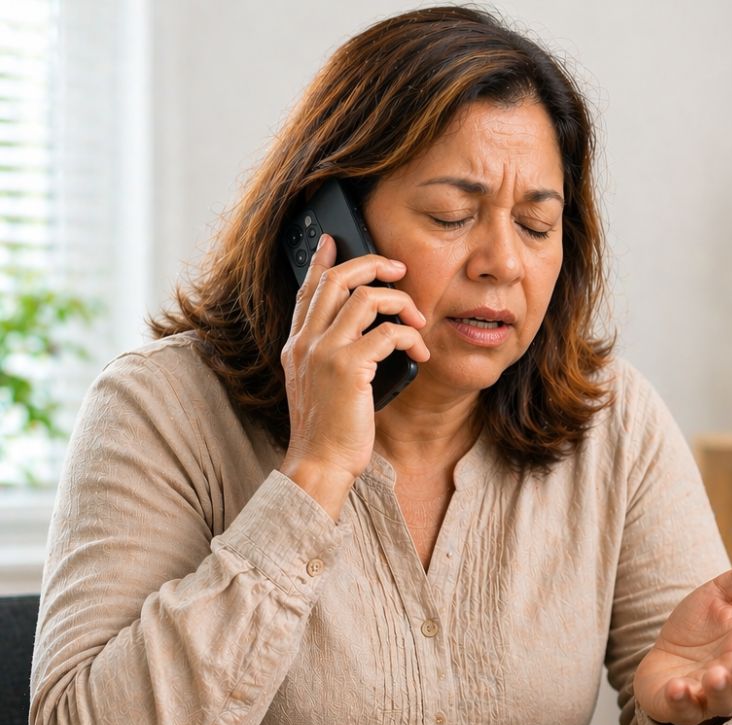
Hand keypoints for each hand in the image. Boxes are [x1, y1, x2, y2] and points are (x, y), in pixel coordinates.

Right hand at [279, 234, 429, 513]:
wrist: (319, 463)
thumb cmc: (328, 431)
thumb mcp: (319, 386)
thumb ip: (329, 356)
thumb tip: (360, 335)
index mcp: (297, 346)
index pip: (307, 290)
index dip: (321, 261)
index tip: (334, 240)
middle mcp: (306, 343)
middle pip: (336, 280)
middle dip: (371, 265)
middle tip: (398, 269)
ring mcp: (325, 353)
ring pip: (367, 298)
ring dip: (401, 302)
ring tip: (418, 320)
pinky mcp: (349, 368)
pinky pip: (388, 332)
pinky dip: (411, 336)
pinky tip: (421, 350)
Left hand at [633, 541, 731, 724]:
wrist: (665, 656)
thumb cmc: (702, 626)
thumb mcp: (726, 593)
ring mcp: (710, 694)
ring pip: (724, 698)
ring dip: (722, 688)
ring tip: (716, 674)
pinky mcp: (681, 705)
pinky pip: (684, 709)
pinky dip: (682, 701)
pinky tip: (678, 688)